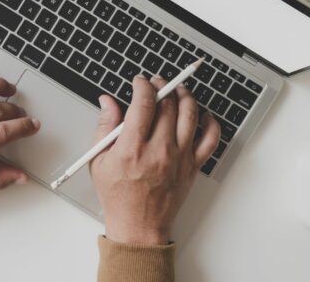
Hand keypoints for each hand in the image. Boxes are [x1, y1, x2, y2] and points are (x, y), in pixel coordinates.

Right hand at [90, 75, 219, 244]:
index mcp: (133, 148)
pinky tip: (202, 115)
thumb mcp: (99, 161)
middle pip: (168, 104)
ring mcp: (179, 157)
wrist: (139, 226)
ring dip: (185, 95)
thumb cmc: (118, 196)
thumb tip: (107, 102)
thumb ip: (104, 127)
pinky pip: (210, 138)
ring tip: (177, 90)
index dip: (143, 85)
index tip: (140, 82)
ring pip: (190, 114)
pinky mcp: (192, 166)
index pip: (144, 103)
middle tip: (156, 83)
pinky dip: (210, 122)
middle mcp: (159, 150)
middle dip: (162, 86)